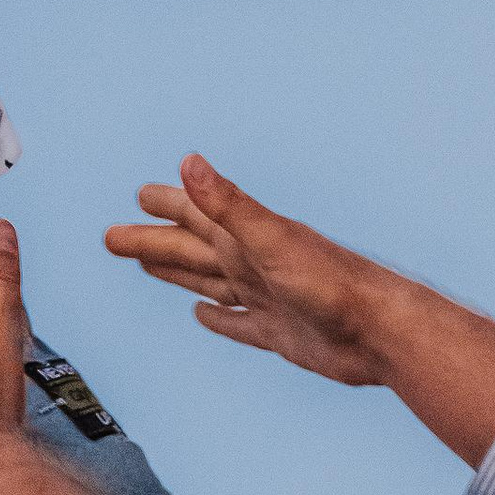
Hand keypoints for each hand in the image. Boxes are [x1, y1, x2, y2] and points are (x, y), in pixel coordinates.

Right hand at [104, 154, 397, 382]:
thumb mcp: (270, 239)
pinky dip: (218, 319)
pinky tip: (205, 316)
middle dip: (153, 241)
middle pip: (190, 250)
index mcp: (246, 239)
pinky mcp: (280, 332)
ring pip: (209, 282)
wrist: (380, 331)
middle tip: (114, 237)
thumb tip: (189, 162)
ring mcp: (266, 298)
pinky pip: (238, 323)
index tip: (138, 195)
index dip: (167, 203)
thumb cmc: (333, 283)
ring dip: (177, 273)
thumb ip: (228, 204)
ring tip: (148, 264)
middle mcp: (253, 263)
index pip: (195, 214)